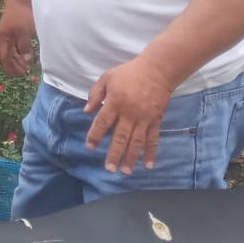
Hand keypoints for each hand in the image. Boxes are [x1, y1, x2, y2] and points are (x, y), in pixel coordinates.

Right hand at [0, 0, 35, 75]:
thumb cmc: (22, 14)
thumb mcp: (24, 31)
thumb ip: (24, 46)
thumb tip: (26, 59)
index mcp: (3, 37)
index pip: (4, 56)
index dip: (9, 66)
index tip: (15, 75)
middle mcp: (4, 36)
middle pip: (7, 54)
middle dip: (14, 64)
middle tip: (23, 73)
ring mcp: (9, 32)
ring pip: (12, 49)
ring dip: (17, 58)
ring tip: (25, 66)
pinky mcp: (15, 28)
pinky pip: (16, 43)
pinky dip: (20, 51)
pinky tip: (26, 54)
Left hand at [83, 57, 174, 174]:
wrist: (157, 71)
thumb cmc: (129, 73)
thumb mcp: (107, 77)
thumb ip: (95, 94)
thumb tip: (87, 111)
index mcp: (116, 102)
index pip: (103, 122)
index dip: (95, 135)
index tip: (90, 147)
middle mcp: (130, 113)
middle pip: (120, 137)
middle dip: (114, 154)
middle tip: (109, 169)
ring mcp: (144, 118)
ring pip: (136, 142)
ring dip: (131, 158)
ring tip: (125, 171)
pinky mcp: (155, 120)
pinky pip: (153, 139)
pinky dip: (151, 153)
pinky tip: (147, 165)